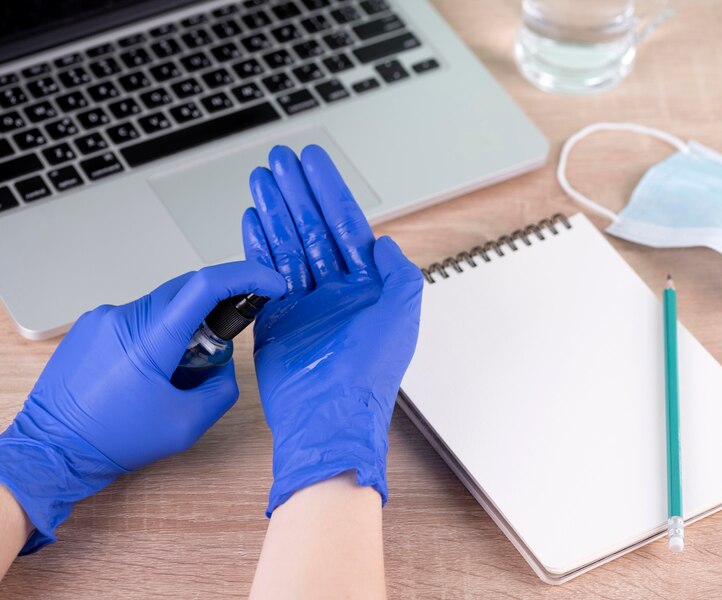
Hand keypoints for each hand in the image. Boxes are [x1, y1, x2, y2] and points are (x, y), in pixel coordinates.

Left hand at [0, 262, 284, 552]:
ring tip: (171, 374)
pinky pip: (140, 315)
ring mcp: (104, 317)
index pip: (206, 285)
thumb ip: (222, 388)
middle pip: (189, 289)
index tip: (271, 284)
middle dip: (215, 313)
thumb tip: (224, 362)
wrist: (52, 449)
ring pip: (165, 305)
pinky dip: (157, 334)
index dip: (248, 276)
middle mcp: (124, 317)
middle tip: (217, 349)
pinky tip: (146, 372)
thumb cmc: (113, 439)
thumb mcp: (186, 426)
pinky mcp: (92, 324)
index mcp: (150, 340)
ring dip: (183, 328)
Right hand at [243, 145, 422, 514]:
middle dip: (296, 192)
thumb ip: (398, 272)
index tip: (313, 162)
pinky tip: (252, 220)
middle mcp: (336, 290)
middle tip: (279, 161)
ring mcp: (304, 303)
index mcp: (367, 286)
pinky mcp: (276, 319)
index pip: (346, 224)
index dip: (329, 189)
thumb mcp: (401, 314)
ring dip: (274, 211)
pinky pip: (265, 273)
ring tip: (259, 180)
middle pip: (312, 226)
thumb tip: (386, 243)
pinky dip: (257, 245)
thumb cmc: (368, 372)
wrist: (328, 414)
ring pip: (287, 244)